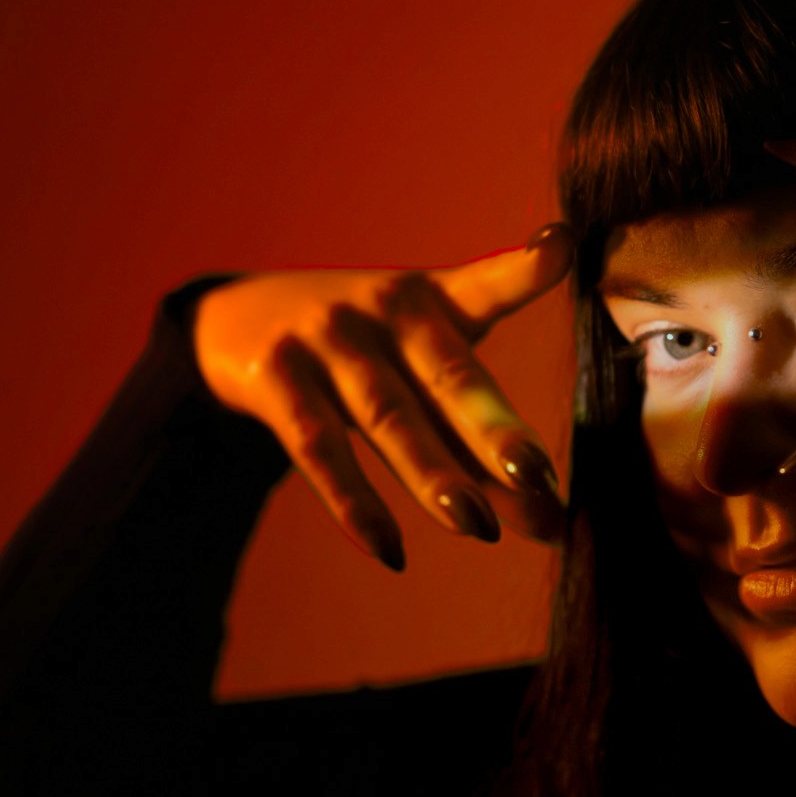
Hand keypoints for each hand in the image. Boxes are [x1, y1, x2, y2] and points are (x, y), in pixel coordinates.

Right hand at [192, 224, 573, 569]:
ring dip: (433, 475)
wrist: (233, 321)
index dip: (526, 268)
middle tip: (539, 478)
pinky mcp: (276, 377)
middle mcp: (386, 310)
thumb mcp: (424, 380)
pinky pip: (319, 447)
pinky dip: (354, 502)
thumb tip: (556, 528)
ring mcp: (329, 340)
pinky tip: (389, 550)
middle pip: (451, 377)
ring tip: (478, 527)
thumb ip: (487, 448)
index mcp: (436, 301)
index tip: (562, 246)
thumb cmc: (368, 355)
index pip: (489, 284)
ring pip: (389, 417)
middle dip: (495, 430)